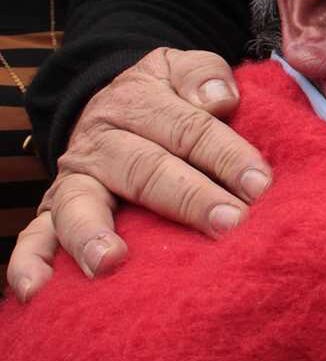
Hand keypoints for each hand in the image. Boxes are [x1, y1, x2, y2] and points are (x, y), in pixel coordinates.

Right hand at [4, 48, 269, 301]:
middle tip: (228, 225)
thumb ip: (203, 75)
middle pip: (144, 169)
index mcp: (138, 102)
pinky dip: (29, 263)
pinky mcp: (53, 212)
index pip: (188, 128)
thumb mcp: (183, 68)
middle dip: (188, 198)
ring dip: (92, 234)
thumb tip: (220, 99)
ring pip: (78, 204)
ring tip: (112, 262)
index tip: (261, 184)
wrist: (113, 102)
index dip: (226, 155)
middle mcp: (101, 141)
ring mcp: (74, 179)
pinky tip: (37, 292)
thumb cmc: (168, 97)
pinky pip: (33, 237)